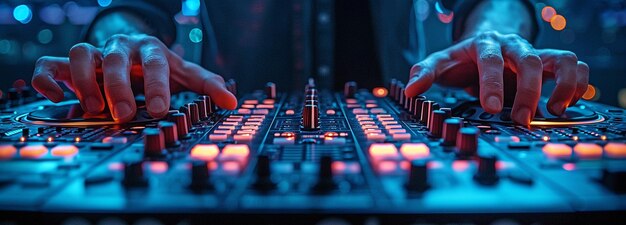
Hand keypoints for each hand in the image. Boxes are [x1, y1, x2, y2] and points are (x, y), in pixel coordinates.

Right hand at [32, 34, 236, 122]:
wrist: (129, 49)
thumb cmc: (155, 65)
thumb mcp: (182, 72)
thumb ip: (205, 85)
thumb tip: (231, 101)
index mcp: (150, 50)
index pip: (155, 63)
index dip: (157, 86)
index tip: (158, 110)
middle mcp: (120, 48)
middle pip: (116, 59)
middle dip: (119, 87)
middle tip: (124, 113)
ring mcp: (93, 53)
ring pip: (81, 54)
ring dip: (85, 82)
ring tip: (95, 108)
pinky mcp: (68, 63)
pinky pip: (50, 64)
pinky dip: (49, 78)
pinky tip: (56, 96)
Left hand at [405, 31, 588, 124]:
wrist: (484, 44)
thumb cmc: (462, 58)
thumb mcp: (440, 63)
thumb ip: (424, 73)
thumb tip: (410, 90)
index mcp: (484, 44)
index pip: (491, 59)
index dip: (493, 83)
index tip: (491, 108)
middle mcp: (513, 46)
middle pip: (529, 60)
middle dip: (527, 91)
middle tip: (521, 118)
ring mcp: (535, 53)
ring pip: (561, 59)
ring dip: (563, 85)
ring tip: (555, 111)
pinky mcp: (550, 64)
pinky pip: (575, 66)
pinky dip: (578, 84)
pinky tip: (566, 106)